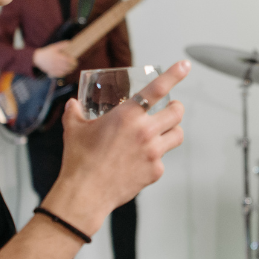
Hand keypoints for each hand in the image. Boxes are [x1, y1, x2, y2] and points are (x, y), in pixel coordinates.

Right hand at [32, 41, 76, 76]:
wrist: (38, 58)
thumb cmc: (47, 52)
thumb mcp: (54, 47)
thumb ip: (61, 45)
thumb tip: (69, 42)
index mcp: (57, 57)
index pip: (68, 60)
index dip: (73, 62)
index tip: (76, 61)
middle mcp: (56, 63)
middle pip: (67, 66)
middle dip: (73, 66)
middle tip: (75, 65)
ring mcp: (54, 68)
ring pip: (64, 71)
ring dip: (69, 71)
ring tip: (72, 69)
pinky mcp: (51, 72)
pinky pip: (59, 75)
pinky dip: (64, 74)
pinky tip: (66, 72)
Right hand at [46, 61, 189, 233]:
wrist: (85, 193)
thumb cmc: (79, 159)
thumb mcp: (73, 129)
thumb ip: (75, 112)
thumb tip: (73, 104)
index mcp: (128, 115)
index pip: (157, 88)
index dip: (175, 74)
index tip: (185, 65)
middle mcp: (145, 131)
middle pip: (177, 112)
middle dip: (176, 107)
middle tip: (170, 108)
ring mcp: (154, 152)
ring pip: (178, 134)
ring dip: (172, 130)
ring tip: (161, 133)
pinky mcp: (156, 170)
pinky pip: (163, 159)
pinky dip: (155, 158)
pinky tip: (140, 161)